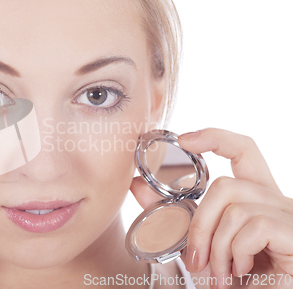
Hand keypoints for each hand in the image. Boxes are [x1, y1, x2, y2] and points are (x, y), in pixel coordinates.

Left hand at [177, 128, 292, 288]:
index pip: (243, 151)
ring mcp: (290, 215)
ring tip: (219, 273)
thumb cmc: (232, 278)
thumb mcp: (199, 242)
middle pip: (226, 184)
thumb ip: (173, 214)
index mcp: (255, 198)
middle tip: (195, 260)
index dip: (216, 137)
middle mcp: (277, 200)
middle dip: (200, 224)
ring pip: (235, 207)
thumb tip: (136, 184)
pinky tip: (241, 271)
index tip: (184, 139)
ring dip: (217, 247)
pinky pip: (255, 225)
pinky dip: (237, 251)